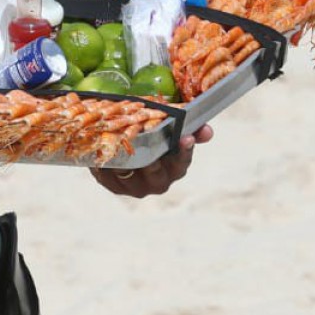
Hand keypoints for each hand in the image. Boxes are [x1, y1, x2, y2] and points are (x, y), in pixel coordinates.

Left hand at [89, 123, 213, 198]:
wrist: (121, 146)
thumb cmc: (153, 137)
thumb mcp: (172, 131)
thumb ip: (191, 128)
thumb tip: (207, 132)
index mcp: (174, 170)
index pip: (181, 164)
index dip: (184, 151)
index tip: (186, 137)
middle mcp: (156, 182)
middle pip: (154, 172)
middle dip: (151, 156)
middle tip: (147, 138)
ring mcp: (132, 186)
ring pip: (129, 171)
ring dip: (125, 155)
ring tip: (123, 138)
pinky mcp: (111, 183)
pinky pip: (108, 171)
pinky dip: (108, 158)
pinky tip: (107, 144)